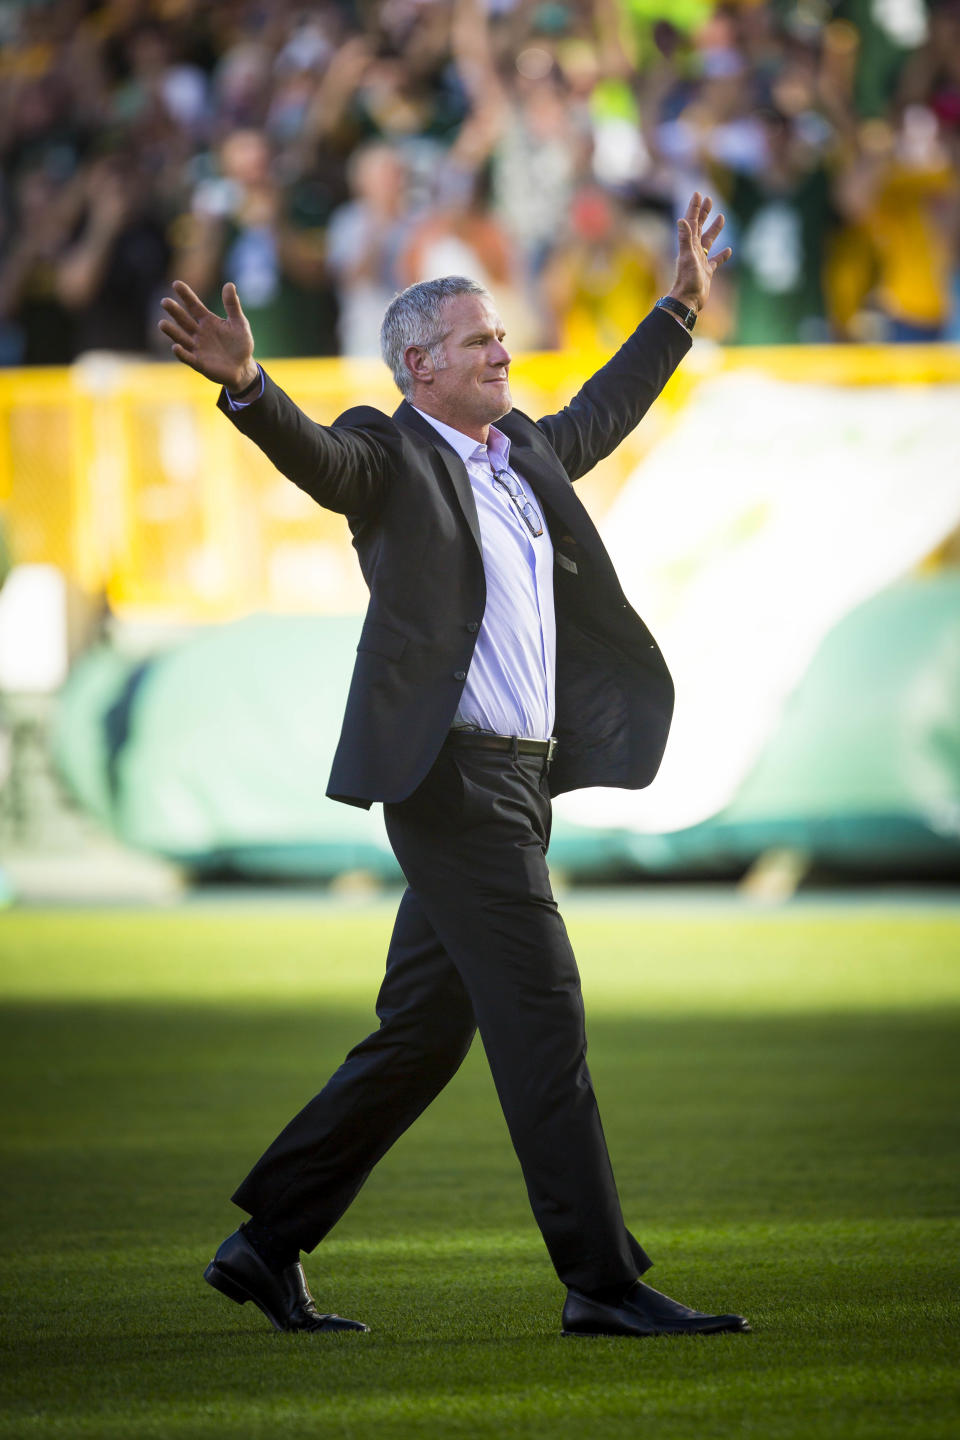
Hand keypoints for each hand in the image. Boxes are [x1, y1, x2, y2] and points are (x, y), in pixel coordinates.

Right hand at [158, 281, 256, 390]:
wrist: (243, 368)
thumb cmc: (240, 344)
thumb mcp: (239, 323)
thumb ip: (232, 306)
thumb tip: (229, 284)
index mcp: (207, 321)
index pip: (194, 305)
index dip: (186, 295)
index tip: (176, 283)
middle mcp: (199, 333)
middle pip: (184, 320)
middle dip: (174, 311)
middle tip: (165, 301)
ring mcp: (197, 348)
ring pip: (181, 338)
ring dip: (172, 332)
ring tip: (161, 323)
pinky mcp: (199, 363)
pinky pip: (188, 358)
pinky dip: (181, 353)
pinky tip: (175, 347)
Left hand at [670, 192, 731, 313]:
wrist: (688, 301)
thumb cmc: (688, 281)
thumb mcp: (687, 257)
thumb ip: (685, 238)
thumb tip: (681, 219)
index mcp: (689, 245)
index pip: (692, 222)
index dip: (694, 208)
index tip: (698, 193)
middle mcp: (694, 251)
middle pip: (699, 227)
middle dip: (703, 213)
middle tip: (709, 199)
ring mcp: (701, 261)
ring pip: (709, 241)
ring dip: (714, 229)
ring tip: (721, 217)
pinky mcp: (707, 272)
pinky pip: (716, 260)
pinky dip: (722, 255)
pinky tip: (729, 250)